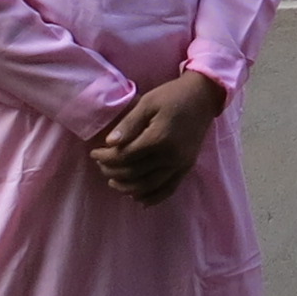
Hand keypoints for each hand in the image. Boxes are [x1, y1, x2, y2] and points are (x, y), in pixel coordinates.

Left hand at [93, 72, 224, 204]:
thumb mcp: (147, 103)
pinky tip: (139, 199)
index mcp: (158, 138)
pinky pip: (169, 189)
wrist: (203, 97)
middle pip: (135, 173)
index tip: (94, 153)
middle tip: (100, 166)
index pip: (125, 156)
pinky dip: (152, 197)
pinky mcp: (187, 167)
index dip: (106, 157)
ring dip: (128, 188)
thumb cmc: (172, 96)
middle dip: (113, 172)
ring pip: (149, 186)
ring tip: (113, 183)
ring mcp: (180, 164)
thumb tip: (110, 143)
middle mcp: (170, 156)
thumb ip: (129, 124)